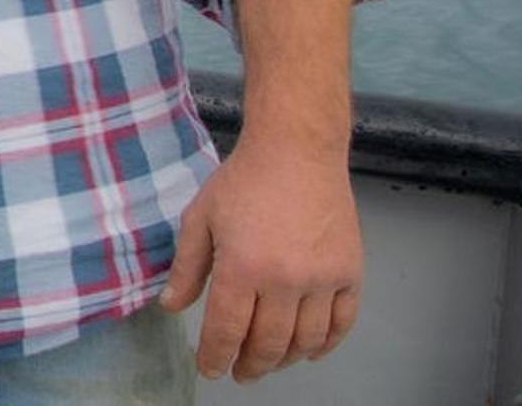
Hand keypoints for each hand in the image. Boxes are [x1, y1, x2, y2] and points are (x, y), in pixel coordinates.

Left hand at [158, 136, 362, 381]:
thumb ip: (186, 266)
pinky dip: (326, 344)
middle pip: (268, 344)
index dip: (215, 357)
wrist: (297, 149)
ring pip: (306, 341)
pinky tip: (309, 349)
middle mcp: (284, 280)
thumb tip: (171, 306)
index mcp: (242, 267)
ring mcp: (322, 279)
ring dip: (285, 359)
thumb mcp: (201, 217)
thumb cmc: (244, 179)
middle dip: (250, 365)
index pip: (227, 331)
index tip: (209, 368)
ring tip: (269, 361)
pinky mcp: (349, 272)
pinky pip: (341, 323)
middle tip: (240, 372)